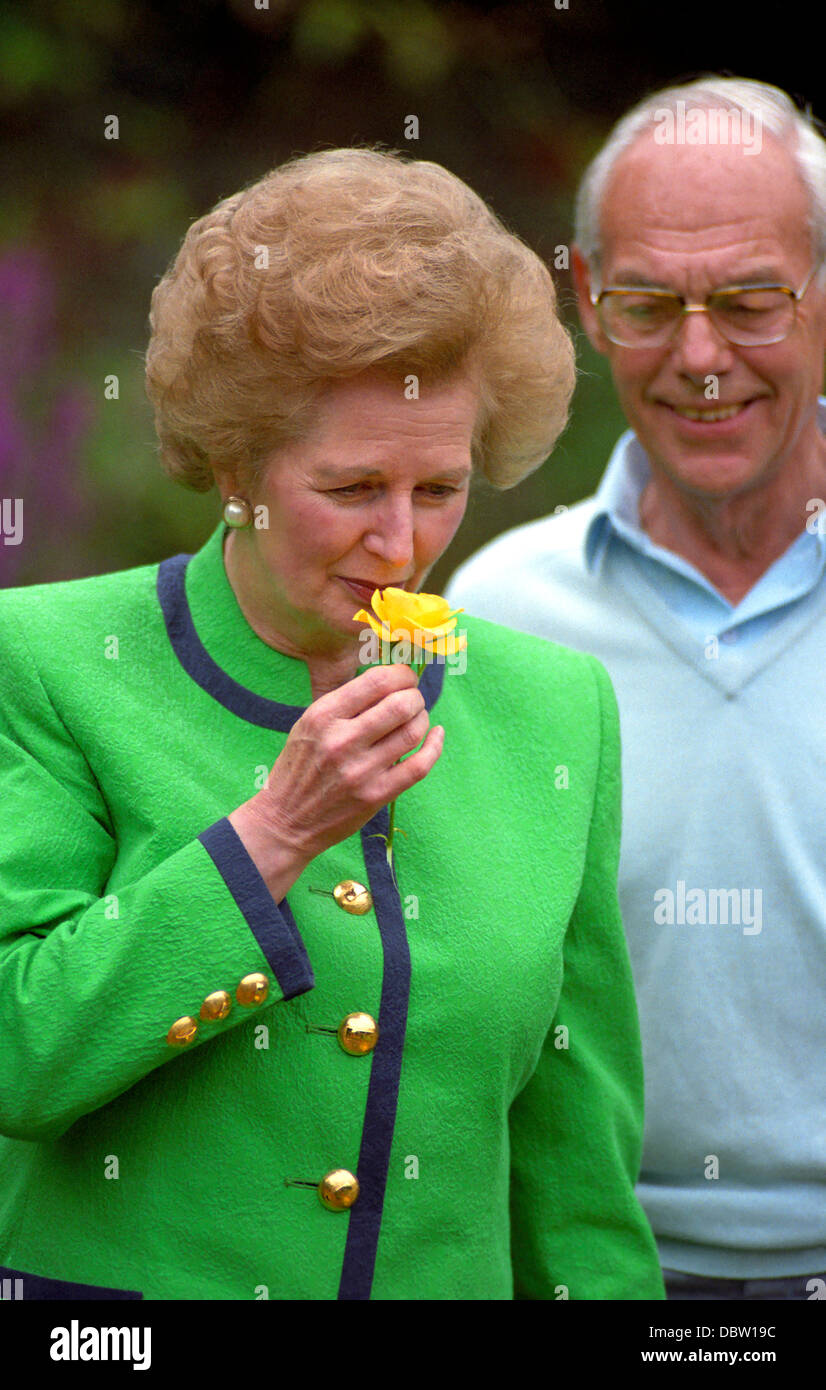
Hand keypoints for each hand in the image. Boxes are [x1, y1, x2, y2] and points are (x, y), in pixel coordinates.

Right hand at [237, 663, 443, 870]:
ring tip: (418, 719)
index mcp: (323, 716)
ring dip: (423, 719)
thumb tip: (390, 682)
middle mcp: (341, 740)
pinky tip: (436, 736)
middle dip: (415, 696)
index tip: (406, 678)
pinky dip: (435, 746)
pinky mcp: (376, 796)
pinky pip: (420, 765)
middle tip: (413, 700)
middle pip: (401, 704)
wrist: (286, 821)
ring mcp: (360, 770)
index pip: (377, 681)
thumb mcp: (308, 725)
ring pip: (413, 732)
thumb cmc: (299, 769)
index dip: (402, 675)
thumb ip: (344, 704)